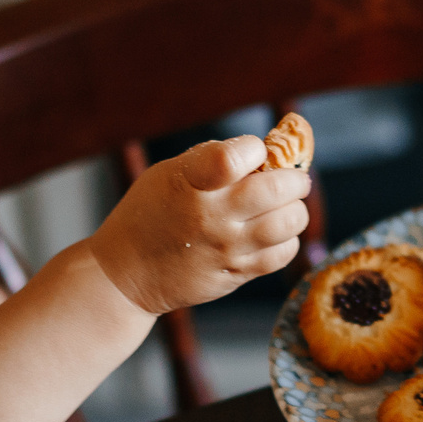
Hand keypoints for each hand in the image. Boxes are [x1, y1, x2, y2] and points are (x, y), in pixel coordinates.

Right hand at [90, 135, 310, 314]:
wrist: (125, 274)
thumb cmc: (151, 213)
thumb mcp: (170, 173)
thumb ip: (215, 159)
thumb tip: (270, 148)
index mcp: (189, 183)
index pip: (236, 156)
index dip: (256, 147)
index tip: (254, 151)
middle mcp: (212, 216)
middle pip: (279, 189)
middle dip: (295, 177)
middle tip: (292, 178)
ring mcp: (227, 248)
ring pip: (290, 222)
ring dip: (296, 209)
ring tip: (285, 205)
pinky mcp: (236, 274)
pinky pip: (282, 254)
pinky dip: (288, 239)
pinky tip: (274, 233)